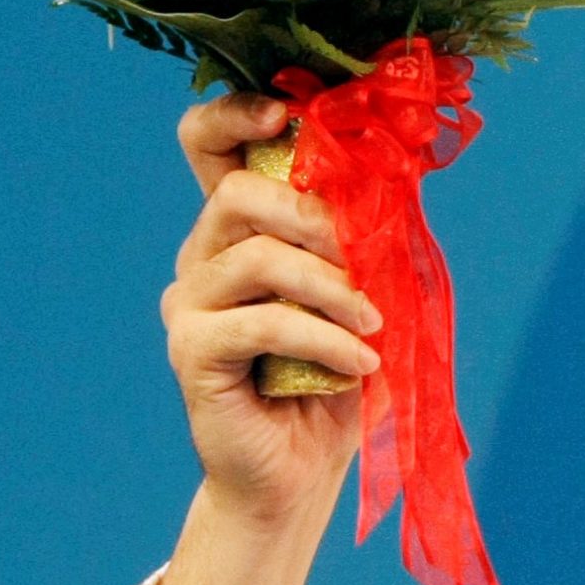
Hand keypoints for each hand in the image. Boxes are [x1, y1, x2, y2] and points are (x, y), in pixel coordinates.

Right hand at [159, 90, 380, 525]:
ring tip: (375, 323)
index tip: (285, 114)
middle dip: (314, 214)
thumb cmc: (336, 379)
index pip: (208, 145)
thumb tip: (395, 174)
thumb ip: (362, 236)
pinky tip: (360, 362)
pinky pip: (262, 322)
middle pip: (239, 194)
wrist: (301, 470)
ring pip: (259, 258)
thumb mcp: (361, 295)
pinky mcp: (191, 351)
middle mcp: (202, 257)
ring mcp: (190, 302)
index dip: (236, 114)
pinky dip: (324, 337)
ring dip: (334, 287)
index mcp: (238, 231)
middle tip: (364, 258)